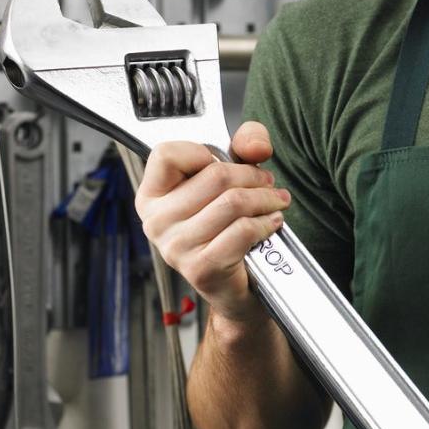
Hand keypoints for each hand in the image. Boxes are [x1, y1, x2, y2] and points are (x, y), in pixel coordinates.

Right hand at [135, 120, 290, 320]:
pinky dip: (266, 223)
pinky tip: (272, 222)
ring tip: (276, 200)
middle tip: (267, 183)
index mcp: (152, 196)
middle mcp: (156, 221)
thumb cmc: (225, 225)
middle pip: (215, 176)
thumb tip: (256, 147)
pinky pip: (243, 230)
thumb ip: (245, 143)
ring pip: (234, 202)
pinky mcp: (201, 267)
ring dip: (266, 198)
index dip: (202, 151)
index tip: (221, 162)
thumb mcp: (232, 174)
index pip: (166, 154)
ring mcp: (176, 247)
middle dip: (253, 175)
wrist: (232, 285)